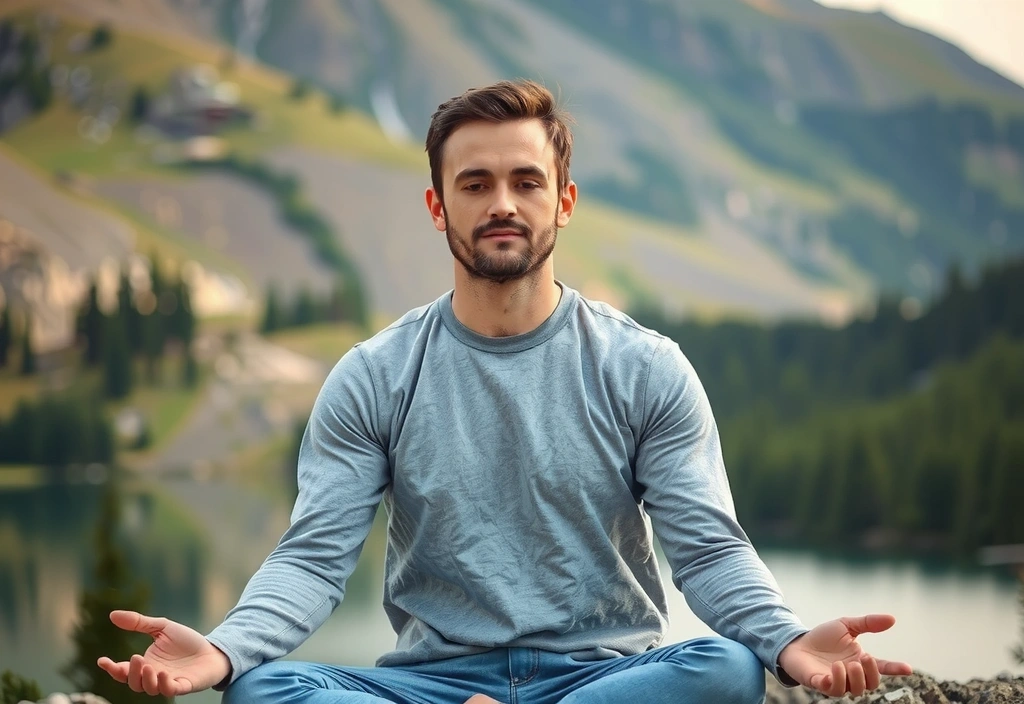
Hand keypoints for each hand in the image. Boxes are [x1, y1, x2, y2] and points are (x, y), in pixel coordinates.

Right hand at [97, 610, 231, 696]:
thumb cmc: (187, 641)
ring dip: (145, 680)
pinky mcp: (184, 685)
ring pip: (149, 689)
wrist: (213, 649)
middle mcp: (154, 676)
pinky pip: (170, 690)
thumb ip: (139, 623)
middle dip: (129, 673)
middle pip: (133, 683)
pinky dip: (164, 684)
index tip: (102, 660)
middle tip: (135, 658)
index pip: (123, 671)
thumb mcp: (162, 627)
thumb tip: (112, 615)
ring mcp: (168, 682)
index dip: (111, 668)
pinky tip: (163, 672)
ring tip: (148, 666)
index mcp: (146, 664)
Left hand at [777, 614, 912, 697]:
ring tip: (847, 663)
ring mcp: (836, 681)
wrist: (796, 642)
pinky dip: (837, 680)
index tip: (908, 668)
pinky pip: (833, 689)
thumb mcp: (846, 625)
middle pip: (871, 684)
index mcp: (859, 660)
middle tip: (863, 658)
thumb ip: (868, 623)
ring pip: (855, 690)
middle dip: (871, 673)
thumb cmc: (822, 637)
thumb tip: (892, 619)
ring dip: (855, 677)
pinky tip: (835, 667)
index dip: (895, 668)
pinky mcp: (820, 684)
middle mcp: (851, 674)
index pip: (881, 668)